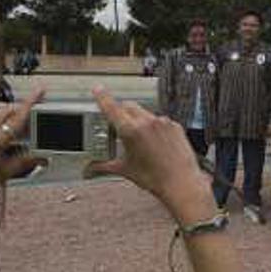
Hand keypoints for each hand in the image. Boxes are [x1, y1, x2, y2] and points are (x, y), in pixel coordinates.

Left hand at [0, 87, 47, 190]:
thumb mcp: (1, 175)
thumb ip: (22, 163)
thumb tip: (39, 159)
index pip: (19, 115)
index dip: (31, 101)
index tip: (40, 90)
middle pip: (6, 108)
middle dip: (19, 108)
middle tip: (31, 116)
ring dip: (6, 114)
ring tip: (15, 126)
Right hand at [86, 86, 216, 223]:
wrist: (180, 182)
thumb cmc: (154, 178)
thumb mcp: (125, 170)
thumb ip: (104, 166)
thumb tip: (90, 169)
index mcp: (130, 130)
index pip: (111, 107)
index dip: (102, 97)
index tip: (97, 89)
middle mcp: (146, 122)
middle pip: (128, 107)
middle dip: (121, 113)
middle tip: (118, 127)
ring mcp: (162, 122)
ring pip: (145, 113)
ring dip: (138, 121)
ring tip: (140, 141)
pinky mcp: (175, 126)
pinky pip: (160, 121)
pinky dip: (155, 128)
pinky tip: (156, 144)